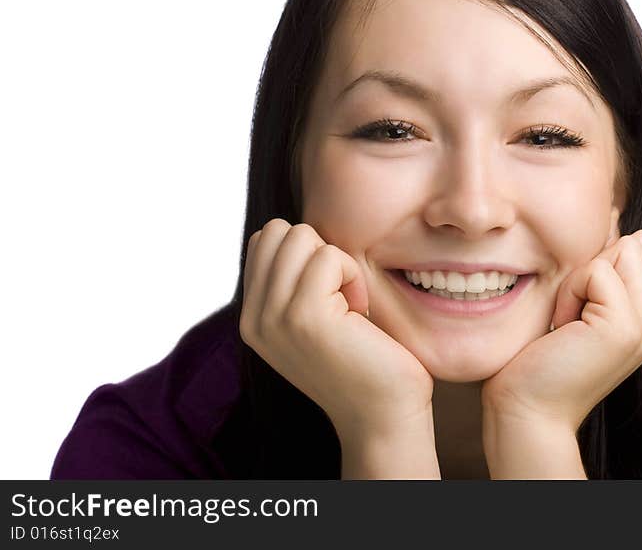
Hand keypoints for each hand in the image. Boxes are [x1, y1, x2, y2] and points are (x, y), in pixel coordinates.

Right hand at [239, 219, 434, 445]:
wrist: (382, 416)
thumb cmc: (363, 362)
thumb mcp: (312, 320)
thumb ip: (292, 283)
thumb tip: (296, 233)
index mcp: (253, 317)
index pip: (263, 241)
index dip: (306, 253)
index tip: (329, 293)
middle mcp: (254, 318)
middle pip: (278, 231)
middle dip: (318, 250)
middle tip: (340, 295)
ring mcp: (274, 317)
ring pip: (299, 236)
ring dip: (336, 262)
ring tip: (349, 305)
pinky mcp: (304, 316)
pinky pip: (329, 256)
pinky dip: (353, 275)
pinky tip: (360, 313)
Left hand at [482, 229, 641, 434]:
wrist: (526, 410)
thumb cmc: (537, 360)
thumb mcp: (577, 308)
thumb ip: (600, 273)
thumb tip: (615, 217)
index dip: (603, 258)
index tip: (576, 302)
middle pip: (639, 242)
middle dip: (593, 265)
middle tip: (570, 313)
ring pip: (622, 250)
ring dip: (580, 279)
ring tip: (567, 321)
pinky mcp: (625, 327)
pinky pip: (597, 271)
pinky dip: (570, 292)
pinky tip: (562, 328)